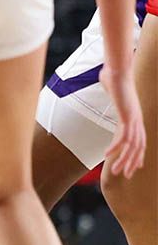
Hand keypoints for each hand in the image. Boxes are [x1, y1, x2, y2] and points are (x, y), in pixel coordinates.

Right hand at [100, 61, 145, 176]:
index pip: (140, 140)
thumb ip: (110, 91)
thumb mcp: (112, 89)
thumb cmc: (114, 76)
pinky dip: (116, 147)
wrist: (118, 69)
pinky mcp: (127, 117)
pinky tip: (107, 155)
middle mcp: (137, 120)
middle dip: (132, 162)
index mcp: (135, 116)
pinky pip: (123, 137)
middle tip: (125, 175)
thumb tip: (104, 81)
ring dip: (123, 160)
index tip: (135, 166)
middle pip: (139, 147)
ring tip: (115, 172)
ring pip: (132, 146)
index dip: (138, 155)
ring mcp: (134, 119)